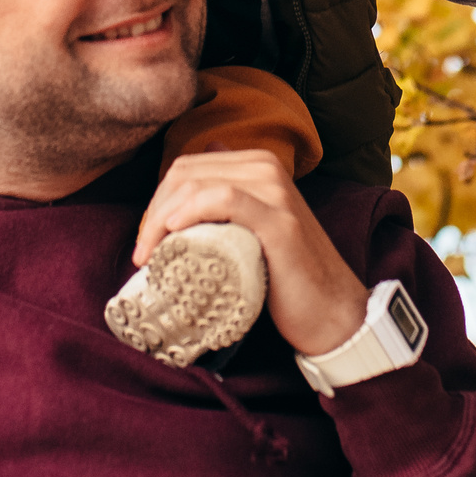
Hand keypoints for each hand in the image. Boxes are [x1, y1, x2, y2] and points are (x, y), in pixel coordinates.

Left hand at [133, 150, 369, 356]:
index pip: (187, 166)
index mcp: (258, 164)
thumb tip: (203, 164)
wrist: (331, 312)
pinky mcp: (278, 219)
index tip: (146, 240)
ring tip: (151, 254)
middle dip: (153, 210)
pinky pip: (223, 198)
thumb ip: (231, 197)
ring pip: (197, 183)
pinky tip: (174, 233)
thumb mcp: (254, 228)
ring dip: (161, 217)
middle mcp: (267, 168)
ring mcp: (275, 191)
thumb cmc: (286, 277)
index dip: (157, 199)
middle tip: (143, 253)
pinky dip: (190, 211)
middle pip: (185, 173)